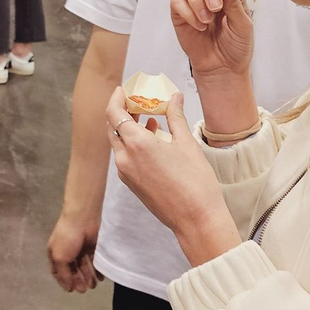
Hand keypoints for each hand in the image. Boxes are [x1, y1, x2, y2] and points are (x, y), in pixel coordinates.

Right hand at [48, 213, 102, 292]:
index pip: (58, 271)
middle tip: (84, 290)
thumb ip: (63, 274)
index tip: (71, 290)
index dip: (64, 281)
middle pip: (72, 270)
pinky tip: (100, 277)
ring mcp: (79, 249)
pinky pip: (94, 260)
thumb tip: (67, 287)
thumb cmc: (67, 237)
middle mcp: (67, 252)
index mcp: (56, 254)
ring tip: (93, 286)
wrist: (82, 219)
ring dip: (88, 277)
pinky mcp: (91, 246)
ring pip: (83, 267)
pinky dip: (97, 269)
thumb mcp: (60, 258)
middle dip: (77, 281)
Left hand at [107, 91, 240, 266]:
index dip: (116, 98)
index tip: (123, 89)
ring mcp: (125, 173)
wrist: (196, 220)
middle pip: (113, 127)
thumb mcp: (187, 144)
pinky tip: (152, 140)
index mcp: (136, 144)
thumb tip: (174, 97)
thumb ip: (175, 117)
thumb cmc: (196, 182)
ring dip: (128, 128)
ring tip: (149, 119)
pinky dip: (132, 144)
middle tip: (138, 102)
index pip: (113, 113)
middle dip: (123, 112)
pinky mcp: (131, 184)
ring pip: (118, 143)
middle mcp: (125, 158)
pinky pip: (125, 157)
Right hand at [171, 0, 252, 81]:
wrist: (222, 68)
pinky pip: (176, 1)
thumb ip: (235, 2)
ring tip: (207, 19)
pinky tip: (199, 26)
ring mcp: (193, 1)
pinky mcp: (179, 13)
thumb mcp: (243, 25)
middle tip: (216, 8)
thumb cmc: (236, 46)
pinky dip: (188, 13)